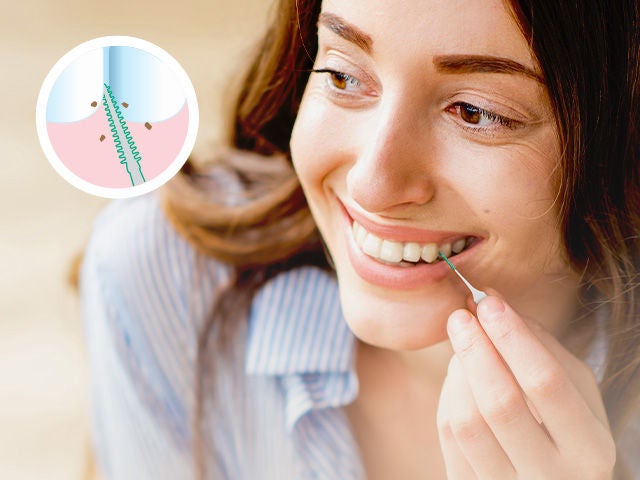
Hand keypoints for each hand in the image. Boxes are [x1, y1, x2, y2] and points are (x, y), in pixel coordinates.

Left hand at [436, 295, 615, 478]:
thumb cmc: (564, 427)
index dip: (513, 338)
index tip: (488, 302)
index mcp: (589, 449)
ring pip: (467, 422)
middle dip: (476, 350)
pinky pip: (449, 437)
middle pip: (500, 404)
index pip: (546, 383)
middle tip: (460, 316)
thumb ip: (541, 344)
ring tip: (464, 347)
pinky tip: (458, 376)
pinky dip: (448, 396)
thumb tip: (492, 300)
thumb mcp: (574, 391)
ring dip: (458, 373)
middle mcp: (553, 478)